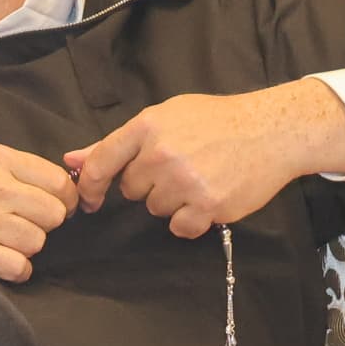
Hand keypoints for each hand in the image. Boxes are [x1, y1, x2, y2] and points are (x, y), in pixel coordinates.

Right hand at [0, 141, 76, 281]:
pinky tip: (2, 262)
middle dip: (45, 223)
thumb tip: (47, 183)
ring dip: (25, 247)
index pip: (57, 181)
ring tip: (4, 243)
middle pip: (53, 214)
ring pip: (36, 242)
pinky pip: (15, 266)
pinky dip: (16, 270)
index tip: (52, 207)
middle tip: (25, 226)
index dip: (62, 198)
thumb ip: (6, 166)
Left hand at [65, 80, 344, 238]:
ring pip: (155, 209)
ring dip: (172, 201)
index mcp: (147, 127)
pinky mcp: (209, 205)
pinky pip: (181, 228)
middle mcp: (161, 155)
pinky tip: (206, 201)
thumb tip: (72, 161)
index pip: (100, 162)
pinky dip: (191, 221)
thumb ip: (115, 143)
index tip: (87, 198)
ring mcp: (185, 182)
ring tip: (198, 178)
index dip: (88, 184)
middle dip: (148, 184)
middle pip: (131, 190)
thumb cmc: (217, 121)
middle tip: (178, 167)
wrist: (272, 131)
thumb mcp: (164, 117)